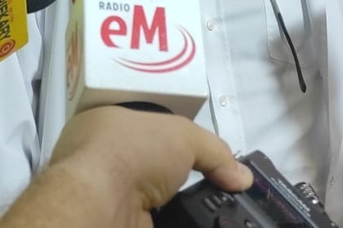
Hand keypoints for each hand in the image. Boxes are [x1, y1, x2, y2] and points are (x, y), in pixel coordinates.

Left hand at [49, 107, 252, 215]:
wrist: (102, 201)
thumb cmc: (133, 149)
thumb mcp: (185, 135)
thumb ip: (216, 152)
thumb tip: (242, 177)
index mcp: (106, 125)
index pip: (144, 129)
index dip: (170, 139)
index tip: (198, 154)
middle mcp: (101, 159)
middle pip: (149, 167)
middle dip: (178, 178)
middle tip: (215, 187)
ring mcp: (106, 194)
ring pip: (151, 200)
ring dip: (178, 206)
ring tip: (214, 211)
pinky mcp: (121, 222)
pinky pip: (153, 221)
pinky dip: (174, 222)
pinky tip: (196, 221)